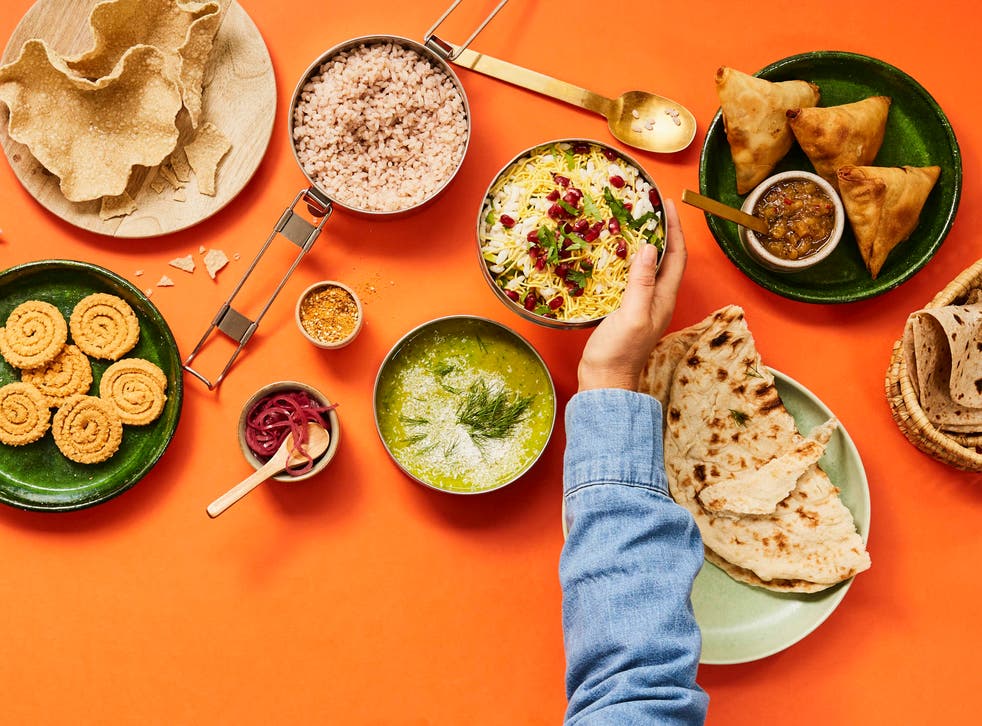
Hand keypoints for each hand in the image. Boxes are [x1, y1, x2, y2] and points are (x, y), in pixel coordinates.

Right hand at [577, 199, 686, 391]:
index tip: (667, 204)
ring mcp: (642, 304)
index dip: (675, 228)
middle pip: (667, 257)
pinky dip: (628, 259)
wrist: (605, 381)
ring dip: (646, 242)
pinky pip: (633, 276)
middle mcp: (657, 299)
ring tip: (633, 223)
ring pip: (650, 266)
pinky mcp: (626, 309)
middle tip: (649, 207)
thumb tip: (650, 248)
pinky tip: (615, 254)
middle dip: (662, 230)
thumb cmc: (620, 353)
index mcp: (664, 298)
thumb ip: (642, 283)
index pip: (677, 255)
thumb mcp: (632, 315)